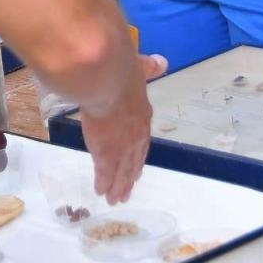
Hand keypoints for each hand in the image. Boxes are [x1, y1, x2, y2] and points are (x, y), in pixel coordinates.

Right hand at [79, 55, 158, 203]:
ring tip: (114, 199)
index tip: (137, 166)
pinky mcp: (105, 153)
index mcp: (142, 115)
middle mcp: (136, 136)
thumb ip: (149, 68)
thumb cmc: (120, 70)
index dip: (138, 154)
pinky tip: (100, 191)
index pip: (142, 139)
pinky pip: (105, 173)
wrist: (107, 80)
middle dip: (129, 177)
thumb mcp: (139, 67)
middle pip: (134, 161)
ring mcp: (122, 147)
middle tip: (126, 191)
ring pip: (121, 172)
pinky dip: (104, 183)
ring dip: (118, 187)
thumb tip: (162, 63)